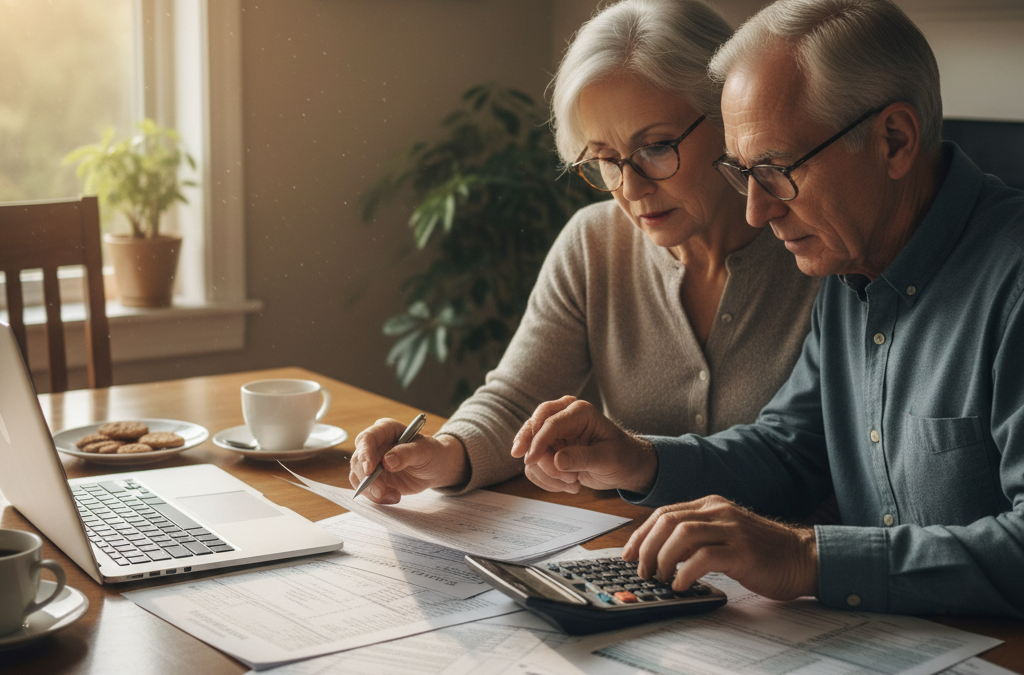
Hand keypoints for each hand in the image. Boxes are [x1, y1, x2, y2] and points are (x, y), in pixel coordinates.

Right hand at [348, 418, 468, 503]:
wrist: (434, 468)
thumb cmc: (430, 453)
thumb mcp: (425, 450)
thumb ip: (407, 453)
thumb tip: (387, 462)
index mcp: (385, 429)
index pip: (367, 439)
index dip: (365, 454)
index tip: (369, 471)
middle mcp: (374, 444)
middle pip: (358, 460)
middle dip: (367, 479)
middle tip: (381, 491)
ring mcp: (371, 462)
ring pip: (357, 476)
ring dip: (371, 491)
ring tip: (394, 496)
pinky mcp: (373, 478)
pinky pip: (365, 489)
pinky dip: (376, 497)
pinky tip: (394, 497)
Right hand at [510, 396, 656, 493]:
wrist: (625, 466)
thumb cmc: (621, 457)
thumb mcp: (607, 459)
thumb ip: (583, 458)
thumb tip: (557, 461)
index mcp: (580, 412)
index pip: (550, 423)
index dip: (538, 441)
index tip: (531, 459)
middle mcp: (564, 418)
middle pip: (533, 427)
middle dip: (531, 449)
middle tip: (532, 464)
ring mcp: (555, 435)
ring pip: (531, 451)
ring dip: (547, 473)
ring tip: (574, 482)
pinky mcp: (550, 451)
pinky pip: (534, 466)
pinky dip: (546, 480)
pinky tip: (567, 484)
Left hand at [622, 495, 817, 600]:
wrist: (802, 557)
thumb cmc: (762, 551)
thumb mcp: (724, 534)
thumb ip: (697, 536)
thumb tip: (659, 552)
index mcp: (711, 505)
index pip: (663, 513)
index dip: (640, 534)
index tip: (627, 554)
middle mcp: (718, 511)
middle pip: (667, 521)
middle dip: (646, 547)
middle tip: (641, 570)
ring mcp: (731, 529)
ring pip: (681, 535)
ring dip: (662, 559)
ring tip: (658, 578)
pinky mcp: (742, 552)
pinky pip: (703, 557)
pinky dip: (685, 572)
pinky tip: (680, 585)